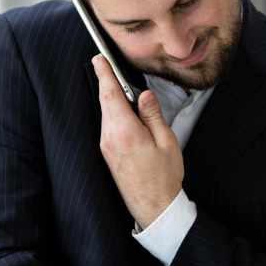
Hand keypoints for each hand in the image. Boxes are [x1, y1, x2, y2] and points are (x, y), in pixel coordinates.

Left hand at [93, 55, 182, 227]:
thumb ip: (153, 115)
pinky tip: (125, 112)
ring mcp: (106, 146)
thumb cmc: (163, 176)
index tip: (99, 59)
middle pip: (105, 101)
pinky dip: (114, 113)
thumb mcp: (166, 141)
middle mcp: (110, 137)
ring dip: (113, 99)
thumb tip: (144, 95)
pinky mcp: (107, 153)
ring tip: (125, 92)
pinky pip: (109, 125)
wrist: (153, 205)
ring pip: (106, 113)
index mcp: (125, 131)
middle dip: (106, 82)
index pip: (110, 95)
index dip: (104, 74)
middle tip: (104, 63)